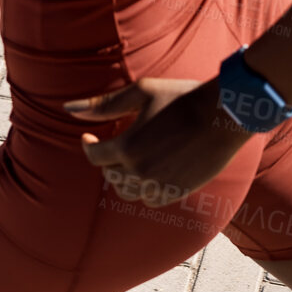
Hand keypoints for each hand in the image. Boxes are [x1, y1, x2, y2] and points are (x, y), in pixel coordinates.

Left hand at [67, 78, 253, 208]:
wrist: (224, 115)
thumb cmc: (182, 97)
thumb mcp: (141, 92)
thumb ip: (103, 105)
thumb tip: (67, 110)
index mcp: (127, 146)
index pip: (94, 155)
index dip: (88, 145)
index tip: (90, 137)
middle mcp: (140, 171)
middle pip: (110, 174)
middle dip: (107, 160)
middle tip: (114, 146)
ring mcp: (160, 185)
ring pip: (128, 191)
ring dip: (124, 177)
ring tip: (131, 160)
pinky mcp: (178, 192)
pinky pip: (151, 199)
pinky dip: (145, 189)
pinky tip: (151, 171)